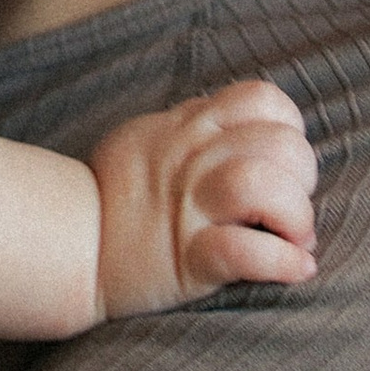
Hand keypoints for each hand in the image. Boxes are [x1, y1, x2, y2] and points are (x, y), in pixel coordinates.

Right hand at [92, 81, 318, 316]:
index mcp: (188, 128)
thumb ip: (194, 126)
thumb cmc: (112, 197)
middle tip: (288, 211)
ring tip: (292, 238)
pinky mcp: (187, 261)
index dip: (289, 128)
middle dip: (303, 179)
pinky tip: (294, 270)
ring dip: (297, 216)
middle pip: (280, 145)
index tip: (280, 163)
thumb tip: (244, 125)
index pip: (264, 100)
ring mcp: (189, 209)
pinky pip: (246, 253)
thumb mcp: (148, 138)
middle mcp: (192, 160)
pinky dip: (283, 264)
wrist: (66, 249)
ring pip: (265, 186)